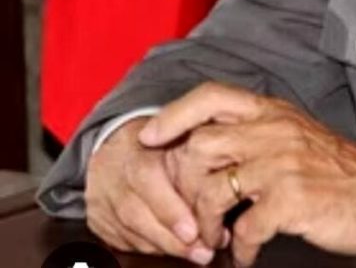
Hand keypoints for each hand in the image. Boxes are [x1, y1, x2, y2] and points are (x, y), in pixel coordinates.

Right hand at [85, 117, 215, 263]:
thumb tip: (229, 183)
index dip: (170, 208)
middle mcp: (113, 174)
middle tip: (203, 251)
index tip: (196, 230)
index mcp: (136, 147)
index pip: (147, 177)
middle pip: (136, 213)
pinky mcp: (97, 218)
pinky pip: (122, 239)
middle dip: (171, 238)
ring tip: (195, 253)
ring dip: (164, 246)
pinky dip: (149, 246)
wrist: (116, 142)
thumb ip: (198, 154)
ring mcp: (101, 198)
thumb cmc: (162, 138)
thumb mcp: (181, 132)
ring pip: (129, 231)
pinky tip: (171, 248)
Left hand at [140, 82, 355, 266]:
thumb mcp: (297, 134)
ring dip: (206, 224)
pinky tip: (248, 254)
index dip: (174, 114)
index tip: (151, 137)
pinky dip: (239, 249)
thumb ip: (257, 132)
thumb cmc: (341, 170)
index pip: (212, 96)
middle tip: (194, 213)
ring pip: (212, 189)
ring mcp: (283, 164)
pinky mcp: (293, 199)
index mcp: (274, 112)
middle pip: (199, 147)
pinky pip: (243, 229)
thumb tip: (205, 146)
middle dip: (184, 187)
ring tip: (217, 240)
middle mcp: (275, 131)